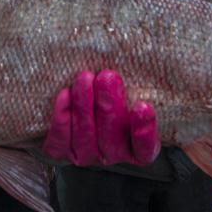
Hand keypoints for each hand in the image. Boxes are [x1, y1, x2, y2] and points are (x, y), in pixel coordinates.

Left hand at [43, 70, 159, 166]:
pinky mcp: (61, 152)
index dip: (144, 130)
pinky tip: (65, 94)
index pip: (144, 149)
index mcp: (137, 150)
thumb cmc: (112, 100)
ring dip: (84, 104)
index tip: (143, 105)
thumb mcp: (129, 97)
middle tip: (108, 76)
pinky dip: (63, 116)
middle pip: (112, 137)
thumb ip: (138, 88)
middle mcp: (112, 155)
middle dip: (109, 104)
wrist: (81, 112)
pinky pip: (60, 139)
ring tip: (85, 77)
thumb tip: (151, 56)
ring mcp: (86, 156)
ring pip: (85, 135)